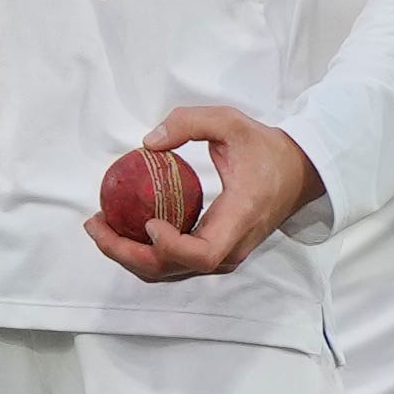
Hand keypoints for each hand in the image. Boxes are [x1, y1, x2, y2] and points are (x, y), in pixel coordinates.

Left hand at [85, 106, 323, 279]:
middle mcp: (231, 247)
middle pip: (175, 269)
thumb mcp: (231, 122)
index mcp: (239, 218)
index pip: (203, 254)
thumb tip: (149, 143)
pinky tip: (121, 228)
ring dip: (129, 255)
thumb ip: (190, 123)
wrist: (298, 173)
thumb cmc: (265, 149)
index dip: (170, 247)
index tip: (147, 222)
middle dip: (127, 253)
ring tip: (99, 226)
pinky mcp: (215, 251)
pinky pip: (175, 262)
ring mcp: (223, 254)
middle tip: (95, 224)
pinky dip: (143, 251)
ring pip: (171, 271)